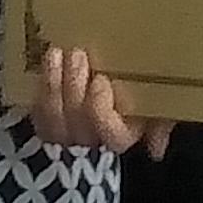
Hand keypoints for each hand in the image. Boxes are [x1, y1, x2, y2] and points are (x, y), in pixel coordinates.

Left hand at [28, 46, 169, 159]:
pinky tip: (44, 67)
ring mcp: (66, 137)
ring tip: (56, 54)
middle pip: (78, 124)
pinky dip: (40, 91)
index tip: (102, 81)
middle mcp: (94, 144)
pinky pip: (38, 115)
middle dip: (74, 88)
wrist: (123, 87)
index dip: (101, 112)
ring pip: (53, 120)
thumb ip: (164, 121)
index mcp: (125, 136)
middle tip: (77, 54)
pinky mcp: (47, 124)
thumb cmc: (141, 97)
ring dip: (53, 85)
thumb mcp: (163, 106)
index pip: (112, 137)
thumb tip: (155, 149)